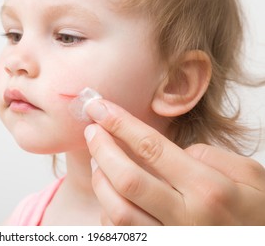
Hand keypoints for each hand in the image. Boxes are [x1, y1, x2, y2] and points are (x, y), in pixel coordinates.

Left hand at [84, 99, 264, 224]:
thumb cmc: (257, 213)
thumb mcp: (250, 177)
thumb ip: (211, 156)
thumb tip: (174, 151)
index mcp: (208, 189)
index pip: (152, 148)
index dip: (120, 124)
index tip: (99, 107)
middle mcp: (186, 217)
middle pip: (127, 178)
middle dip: (102, 148)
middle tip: (92, 130)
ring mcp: (171, 239)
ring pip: (118, 210)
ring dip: (100, 180)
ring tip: (96, 159)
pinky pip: (122, 233)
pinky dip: (108, 211)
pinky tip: (110, 194)